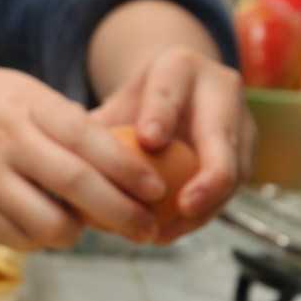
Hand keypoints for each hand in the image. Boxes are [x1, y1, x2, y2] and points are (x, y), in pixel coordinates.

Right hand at [0, 65, 173, 251]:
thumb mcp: (15, 90)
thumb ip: (60, 120)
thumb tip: (112, 154)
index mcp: (26, 109)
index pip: (94, 143)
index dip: (131, 171)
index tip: (156, 189)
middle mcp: (8, 147)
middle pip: (81, 190)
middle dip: (122, 215)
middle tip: (145, 227)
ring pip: (50, 227)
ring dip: (76, 233)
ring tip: (82, 225)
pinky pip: (17, 240)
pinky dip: (38, 239)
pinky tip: (39, 225)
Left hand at [91, 46, 254, 243]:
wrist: (175, 94)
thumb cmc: (136, 105)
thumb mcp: (114, 106)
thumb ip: (91, 129)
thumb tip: (55, 160)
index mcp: (179, 67)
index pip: (170, 89)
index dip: (162, 113)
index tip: (149, 138)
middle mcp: (219, 88)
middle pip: (221, 134)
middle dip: (208, 173)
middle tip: (182, 205)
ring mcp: (240, 120)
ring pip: (233, 169)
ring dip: (205, 207)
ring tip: (167, 231)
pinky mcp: (245, 152)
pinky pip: (229, 190)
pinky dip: (201, 216)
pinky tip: (170, 233)